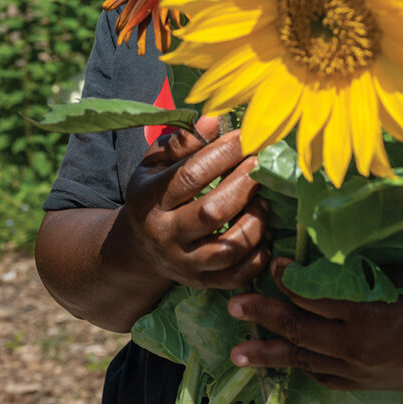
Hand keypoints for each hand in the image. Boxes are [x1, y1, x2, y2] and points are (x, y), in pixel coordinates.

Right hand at [121, 116, 269, 291]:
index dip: (224, 153)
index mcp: (149, 200)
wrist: (139, 249)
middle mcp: (164, 235)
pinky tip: (263, 232)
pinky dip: (258, 256)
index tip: (246, 137)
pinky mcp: (202, 283)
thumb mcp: (154, 164)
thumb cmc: (154, 194)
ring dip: (255, 221)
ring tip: (263, 200)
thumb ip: (182, 142)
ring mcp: (184, 264)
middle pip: (212, 213)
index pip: (191, 175)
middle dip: (244, 185)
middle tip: (260, 166)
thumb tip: (214, 120)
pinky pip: (237, 276)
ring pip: (228, 249)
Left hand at [226, 260, 402, 392]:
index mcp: (366, 314)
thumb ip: (360, 276)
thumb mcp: (402, 275)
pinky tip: (292, 364)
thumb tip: (323, 265)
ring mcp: (364, 371)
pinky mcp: (373, 385)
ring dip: (272, 353)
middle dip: (263, 317)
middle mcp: (359, 348)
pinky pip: (329, 379)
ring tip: (239, 353)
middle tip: (232, 304)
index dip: (288, 279)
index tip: (273, 261)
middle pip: (299, 331)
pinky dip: (307, 368)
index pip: (312, 296)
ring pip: (307, 361)